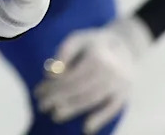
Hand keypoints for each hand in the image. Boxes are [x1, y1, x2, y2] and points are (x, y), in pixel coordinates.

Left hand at [33, 17, 151, 133]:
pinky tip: (87, 128)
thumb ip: (63, 53)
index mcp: (97, 55)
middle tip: (42, 106)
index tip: (39, 92)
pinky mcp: (126, 93)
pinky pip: (113, 108)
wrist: (124, 46)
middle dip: (59, 98)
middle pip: (80, 88)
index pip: (71, 75)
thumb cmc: (93, 43)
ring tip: (56, 115)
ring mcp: (120, 83)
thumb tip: (50, 74)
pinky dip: (101, 118)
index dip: (54, 85)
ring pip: (93, 99)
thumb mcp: (77, 39)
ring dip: (73, 109)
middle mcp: (110, 70)